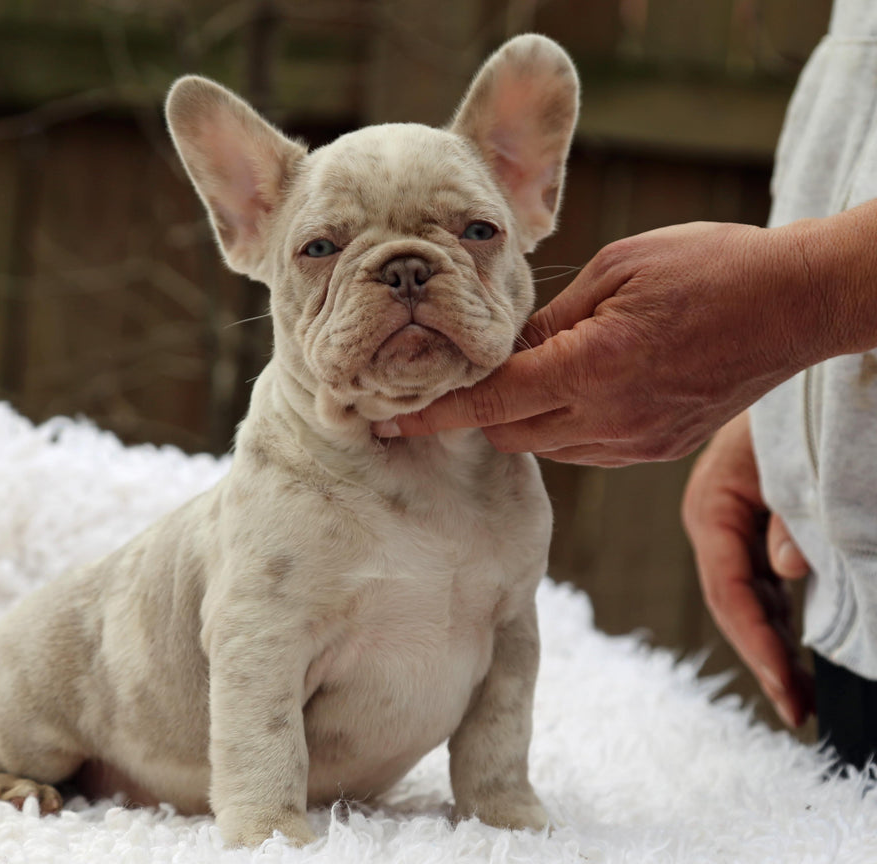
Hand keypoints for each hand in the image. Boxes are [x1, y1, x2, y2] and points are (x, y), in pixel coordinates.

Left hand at [374, 220, 819, 465]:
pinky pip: (587, 450)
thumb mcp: (616, 270)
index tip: (390, 422)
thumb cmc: (710, 267)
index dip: (433, 414)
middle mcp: (610, 420)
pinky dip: (565, 426)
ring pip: (546, 447)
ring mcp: (637, 443)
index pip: (488, 404)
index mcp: (591, 368)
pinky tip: (580, 386)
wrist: (797, 303)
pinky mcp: (658, 450)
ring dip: (524, 418)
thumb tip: (505, 350)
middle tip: (467, 374)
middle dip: (480, 411)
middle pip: (508, 435)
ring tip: (537, 372)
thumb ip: (551, 320)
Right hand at [681, 411, 812, 726]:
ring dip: (771, 643)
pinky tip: (795, 645)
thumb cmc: (785, 409)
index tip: (786, 689)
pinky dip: (776, 617)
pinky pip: (757, 581)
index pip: (729, 589)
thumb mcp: (789, 459)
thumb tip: (787, 567)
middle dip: (764, 658)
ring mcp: (730, 525)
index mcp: (712, 506)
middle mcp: (715, 522)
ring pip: (745, 598)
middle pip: (732, 605)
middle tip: (798, 709)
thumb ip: (788, 514)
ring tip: (800, 692)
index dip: (756, 643)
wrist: (771, 356)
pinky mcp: (748, 525)